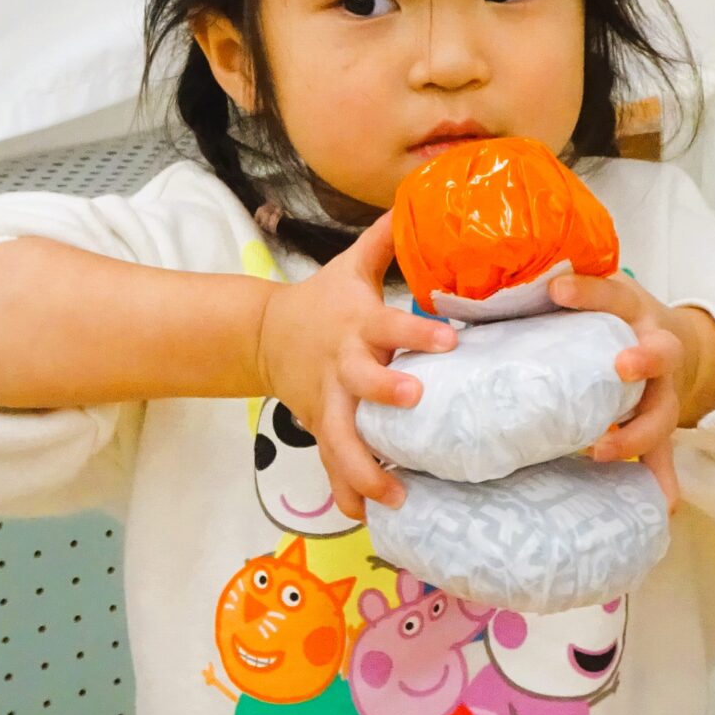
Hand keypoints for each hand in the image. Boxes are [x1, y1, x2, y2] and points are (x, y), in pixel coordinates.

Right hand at [252, 212, 453, 520]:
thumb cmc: (324, 300)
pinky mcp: (321, 427)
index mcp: (357, 325)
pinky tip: (363, 517)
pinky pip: (331, 464)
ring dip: (364, 467)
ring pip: (342, 439)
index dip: (416, 331)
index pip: (390, 324)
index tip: (449, 340)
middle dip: (385, 393)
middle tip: (415, 403)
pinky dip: (345, 491)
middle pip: (361, 383)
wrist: (266, 336)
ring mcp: (329, 402)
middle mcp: (343, 366)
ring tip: (395, 494)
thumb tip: (423, 197)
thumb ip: (387, 238)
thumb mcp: (351, 265)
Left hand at [548, 271, 714, 512]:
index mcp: (630, 310)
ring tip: (604, 451)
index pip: (612, 293)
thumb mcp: (586, 299)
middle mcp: (654, 347)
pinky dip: (662, 479)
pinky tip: (661, 503)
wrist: (665, 338)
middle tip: (621, 366)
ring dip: (638, 433)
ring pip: (663, 411)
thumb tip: (454, 313)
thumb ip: (537, 305)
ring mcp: (662, 389)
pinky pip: (664, 454)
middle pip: (662, 352)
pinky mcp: (659, 422)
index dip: (589, 291)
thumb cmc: (606, 318)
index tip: (556, 289)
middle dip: (644, 359)